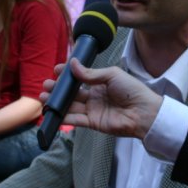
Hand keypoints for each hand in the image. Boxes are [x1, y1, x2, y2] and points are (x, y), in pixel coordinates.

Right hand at [41, 59, 162, 139]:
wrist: (144, 112)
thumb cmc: (132, 90)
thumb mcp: (111, 75)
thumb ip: (91, 73)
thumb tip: (72, 65)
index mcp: (100, 83)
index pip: (80, 78)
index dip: (68, 75)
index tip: (56, 70)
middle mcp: (95, 96)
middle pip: (72, 93)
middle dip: (58, 89)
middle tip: (46, 84)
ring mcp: (93, 110)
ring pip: (70, 106)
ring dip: (57, 102)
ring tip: (43, 97)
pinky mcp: (93, 122)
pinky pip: (75, 120)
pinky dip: (64, 117)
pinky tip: (53, 112)